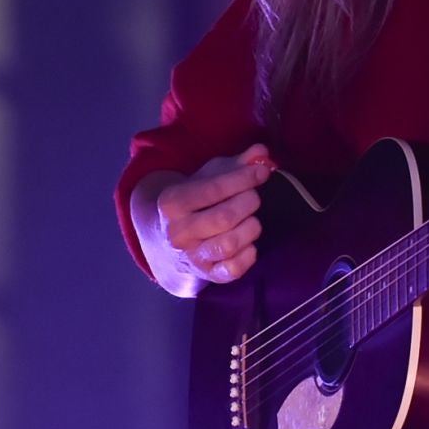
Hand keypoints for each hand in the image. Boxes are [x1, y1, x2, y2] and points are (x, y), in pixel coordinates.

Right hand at [143, 145, 275, 292]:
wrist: (166, 238)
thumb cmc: (194, 201)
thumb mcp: (207, 176)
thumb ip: (236, 163)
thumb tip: (262, 152)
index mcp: (172, 202)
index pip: (213, 189)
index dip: (243, 178)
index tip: (261, 171)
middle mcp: (177, 232)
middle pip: (225, 217)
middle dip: (248, 202)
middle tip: (252, 197)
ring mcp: (190, 256)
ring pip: (230, 244)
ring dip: (251, 227)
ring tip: (251, 218)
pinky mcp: (206, 275)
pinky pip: (233, 270)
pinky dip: (249, 255)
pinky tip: (248, 242)